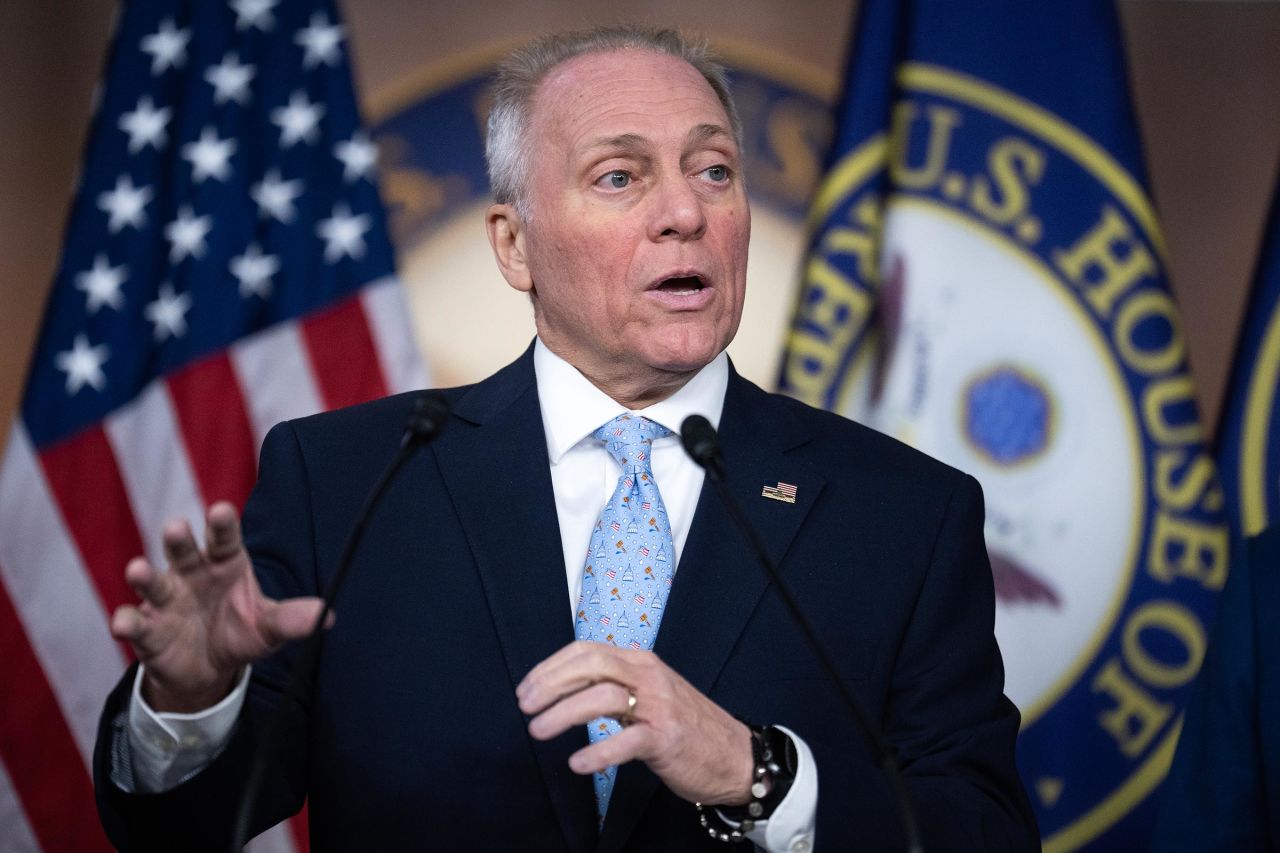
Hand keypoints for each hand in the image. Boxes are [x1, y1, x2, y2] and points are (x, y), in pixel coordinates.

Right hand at [109, 501, 325, 712]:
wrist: (209, 668)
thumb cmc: (241, 631)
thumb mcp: (269, 627)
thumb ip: (291, 619)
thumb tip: (326, 616)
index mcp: (225, 564)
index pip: (224, 539)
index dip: (221, 525)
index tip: (220, 510)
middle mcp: (192, 574)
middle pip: (184, 551)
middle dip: (178, 540)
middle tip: (176, 527)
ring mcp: (166, 600)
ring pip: (153, 583)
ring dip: (144, 576)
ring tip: (137, 569)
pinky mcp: (148, 630)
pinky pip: (134, 624)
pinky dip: (126, 623)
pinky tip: (122, 624)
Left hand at [516, 641, 752, 805]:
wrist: (735, 755)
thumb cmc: (686, 726)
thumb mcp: (649, 693)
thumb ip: (614, 685)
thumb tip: (565, 689)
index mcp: (640, 662)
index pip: (587, 651)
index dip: (551, 667)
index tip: (527, 688)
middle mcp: (648, 676)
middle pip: (591, 664)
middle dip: (550, 683)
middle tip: (525, 705)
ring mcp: (659, 706)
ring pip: (602, 697)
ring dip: (563, 714)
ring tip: (538, 731)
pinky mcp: (666, 738)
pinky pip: (626, 741)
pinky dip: (598, 751)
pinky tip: (577, 763)